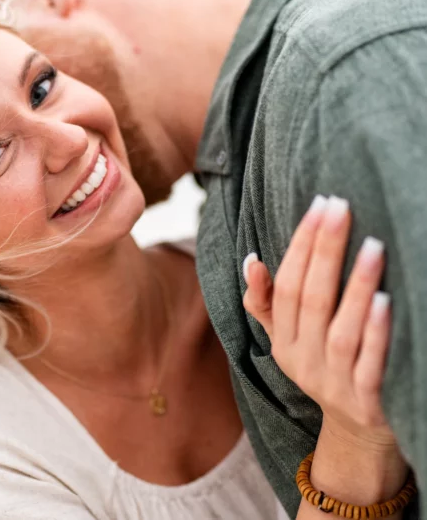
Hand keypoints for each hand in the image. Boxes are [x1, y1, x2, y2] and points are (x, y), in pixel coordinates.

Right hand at [243, 195, 393, 444]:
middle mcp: (301, 360)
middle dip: (325, 250)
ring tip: (373, 245)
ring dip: (356, 286)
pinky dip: (375, 333)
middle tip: (341, 208)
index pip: (286, 286)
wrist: (356, 430)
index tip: (319, 206)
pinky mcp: (367, 403)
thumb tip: (252, 260)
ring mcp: (333, 383)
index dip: (301, 246)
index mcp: (282, 341)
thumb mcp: (287, 337)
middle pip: (310, 299)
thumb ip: (266, 301)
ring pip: (340, 330)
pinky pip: (370, 366)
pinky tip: (386, 301)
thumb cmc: (322, 364)